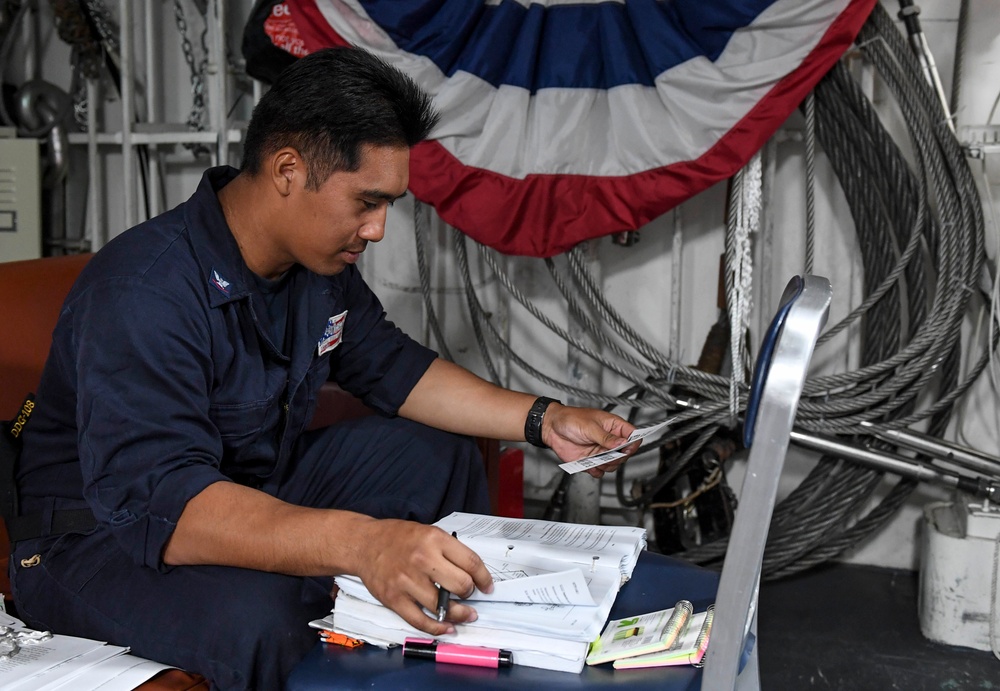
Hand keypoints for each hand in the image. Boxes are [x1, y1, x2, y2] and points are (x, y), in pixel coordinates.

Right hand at [353, 519, 493, 634]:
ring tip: (465, 614)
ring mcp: (407, 581)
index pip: (471, 562)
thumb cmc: (398, 538)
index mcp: (434, 540)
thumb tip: (473, 573)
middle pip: (461, 585)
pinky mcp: (395, 599)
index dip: (484, 578)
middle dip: (469, 592)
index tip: (487, 586)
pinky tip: (447, 627)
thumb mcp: (429, 532)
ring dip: (458, 613)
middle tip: (468, 594)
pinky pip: (420, 620)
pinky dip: (437, 627)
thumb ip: (449, 550)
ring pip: (443, 606)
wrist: (365, 544)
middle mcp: (422, 560)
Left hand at [542, 404, 638, 477]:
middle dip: (618, 457)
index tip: (627, 448)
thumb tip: (623, 443)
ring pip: (614, 464)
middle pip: (625, 453)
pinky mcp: (591, 460)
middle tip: (607, 454)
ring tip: (597, 460)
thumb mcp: (589, 427)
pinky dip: (596, 471)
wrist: (551, 428)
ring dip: (607, 465)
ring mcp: (600, 451)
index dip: (633, 443)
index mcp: (613, 426)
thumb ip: (606, 437)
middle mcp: (609, 440)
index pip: (632, 435)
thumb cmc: (570, 419)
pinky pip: (600, 471)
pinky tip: (590, 465)